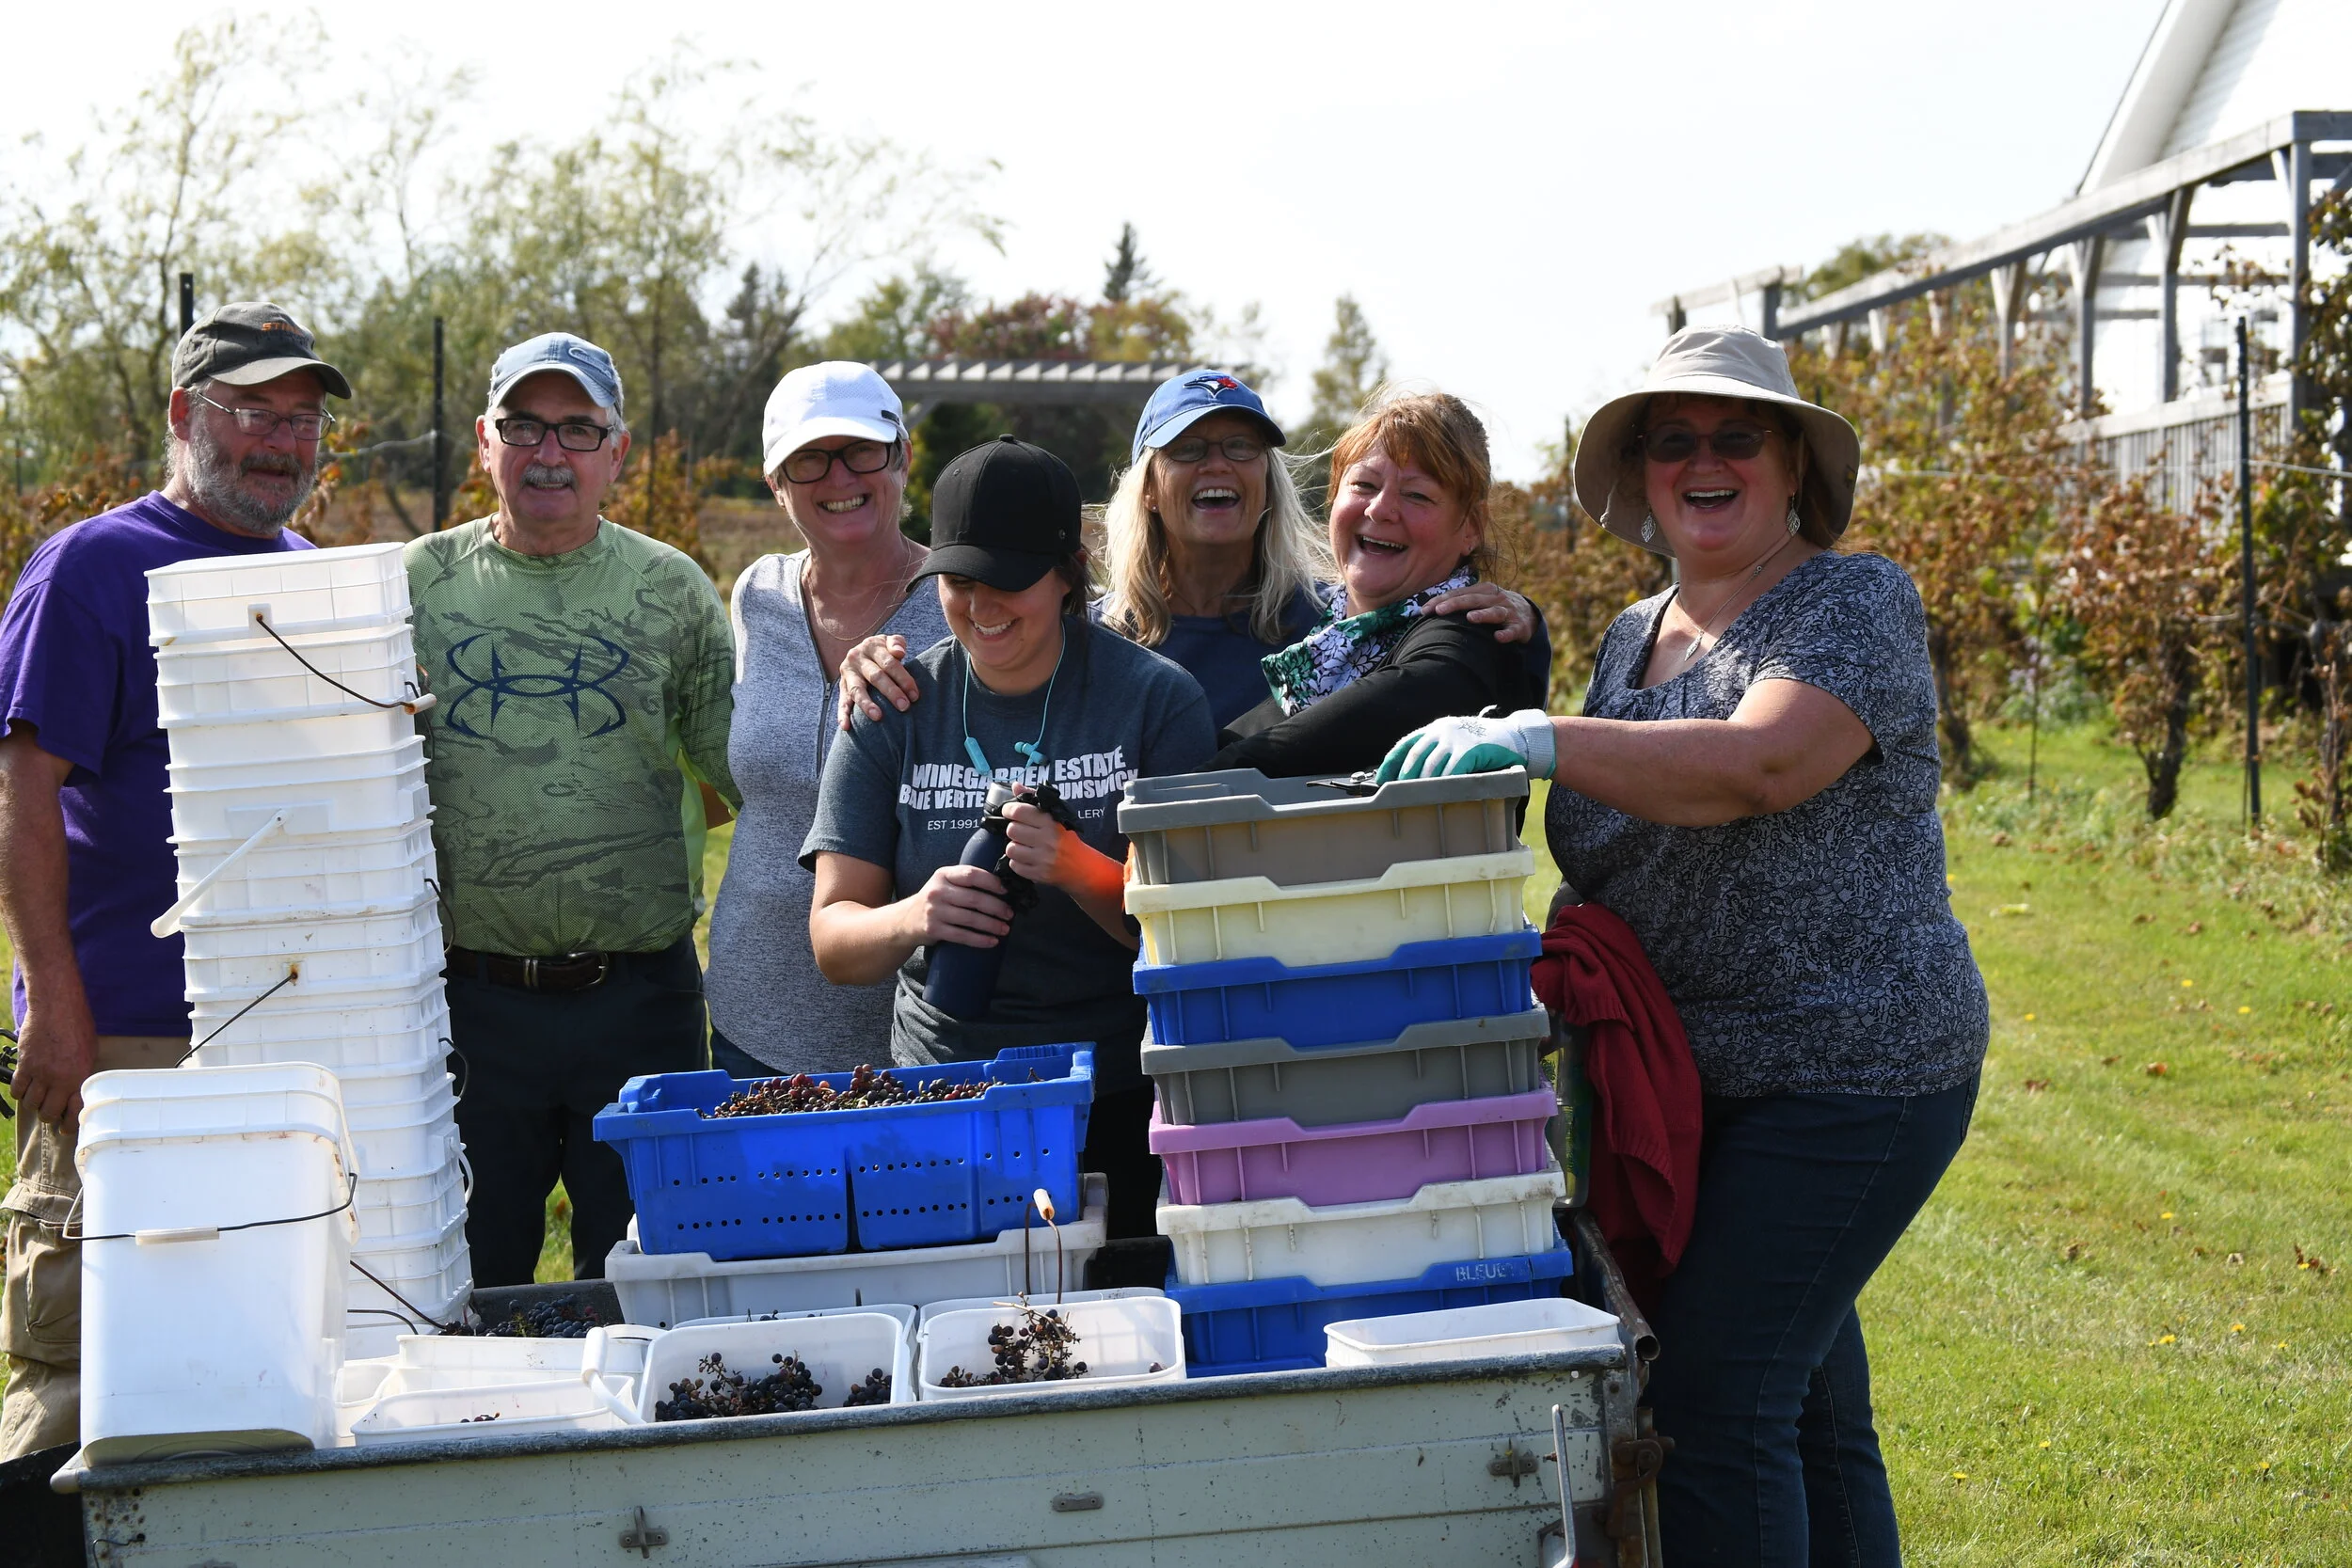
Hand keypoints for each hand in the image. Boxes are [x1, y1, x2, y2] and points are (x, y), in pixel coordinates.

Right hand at [9, 998, 97, 1127]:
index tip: (67, 1128)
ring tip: (39, 1099)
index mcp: (80, 1077)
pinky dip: (20, 1093)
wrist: (56, 1007)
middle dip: (49, 1116)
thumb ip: (82, 1074)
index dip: (69, 1125)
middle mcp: (60, 1079)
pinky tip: (26, 1088)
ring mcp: (40, 1073)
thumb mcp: (89, 1052)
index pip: (74, 1111)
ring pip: (31, 1103)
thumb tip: (76, 1092)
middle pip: (48, 1112)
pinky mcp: (24, 1065)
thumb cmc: (78, 1026)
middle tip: (50, 1112)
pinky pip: (17, 1089)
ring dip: (34, 1104)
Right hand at [836, 634, 919, 729]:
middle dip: (891, 692)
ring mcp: (847, 673)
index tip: (915, 695)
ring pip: (857, 690)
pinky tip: (846, 726)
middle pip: (875, 677)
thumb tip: (899, 652)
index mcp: (871, 646)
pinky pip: (842, 701)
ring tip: (878, 717)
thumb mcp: (890, 641)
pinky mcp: (841, 687)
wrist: (862, 652)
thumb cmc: (884, 651)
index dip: (903, 678)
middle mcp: (856, 658)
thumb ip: (897, 643)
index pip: (889, 663)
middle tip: (904, 707)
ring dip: (867, 704)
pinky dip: (842, 714)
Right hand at [905, 862, 1011, 948]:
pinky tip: (992, 941)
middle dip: (996, 907)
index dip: (991, 882)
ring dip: (991, 925)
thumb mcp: (944, 882)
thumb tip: (1001, 887)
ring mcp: (934, 911)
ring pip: (970, 919)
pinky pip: (962, 936)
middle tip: (1010, 914)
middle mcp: (937, 891)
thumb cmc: (935, 899)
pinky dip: (980, 940)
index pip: (971, 874)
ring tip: (1005, 929)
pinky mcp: (933, 930)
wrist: (905, 920)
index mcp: (943, 875)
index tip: (1006, 891)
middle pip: (974, 899)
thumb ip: (965, 881)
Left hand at [1000, 800, 1081, 889]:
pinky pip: (1014, 865)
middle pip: (1011, 830)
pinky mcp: (1039, 874)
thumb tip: (1016, 785)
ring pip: (1010, 849)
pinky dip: (1018, 862)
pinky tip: (1027, 858)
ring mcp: (1043, 859)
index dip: (1009, 810)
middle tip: (1021, 831)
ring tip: (1024, 846)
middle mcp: (1047, 840)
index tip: (1009, 812)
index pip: (1019, 811)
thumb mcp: (1055, 815)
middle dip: (1014, 830)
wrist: (1081, 866)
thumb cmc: (1066, 838)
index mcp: (1051, 822)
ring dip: (1014, 847)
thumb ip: (1034, 798)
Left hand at [1375, 709, 1557, 782]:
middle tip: (1394, 795)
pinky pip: (1451, 772)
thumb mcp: (1457, 739)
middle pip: (1414, 756)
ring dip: (1420, 785)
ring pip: (1430, 767)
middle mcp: (1442, 731)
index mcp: (1436, 728)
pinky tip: (1436, 796)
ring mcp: (1456, 740)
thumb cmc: (1485, 742)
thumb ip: (1438, 750)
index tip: (1381, 778)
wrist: (1516, 736)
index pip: (1405, 744)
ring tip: (1411, 800)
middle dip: (1403, 778)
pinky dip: (1442, 786)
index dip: (1390, 762)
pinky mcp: (1470, 750)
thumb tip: (1415, 774)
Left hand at [1426, 582, 1536, 644]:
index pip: (1459, 593)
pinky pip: (1513, 630)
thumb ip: (1459, 603)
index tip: (1424, 610)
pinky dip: (1506, 634)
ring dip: (1483, 615)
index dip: (1441, 600)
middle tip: (1439, 611)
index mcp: (1483, 590)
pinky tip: (1499, 638)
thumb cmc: (1494, 607)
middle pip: (1473, 600)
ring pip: (1495, 612)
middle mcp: (1495, 598)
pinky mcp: (1520, 626)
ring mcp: (1509, 611)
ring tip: (1470, 618)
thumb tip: (1427, 611)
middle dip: (1455, 604)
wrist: (1528, 614)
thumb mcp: (1479, 600)